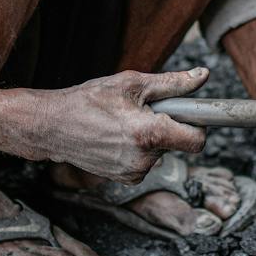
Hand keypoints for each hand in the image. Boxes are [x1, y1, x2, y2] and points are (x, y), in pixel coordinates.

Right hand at [37, 68, 209, 183]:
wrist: (52, 126)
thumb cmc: (89, 100)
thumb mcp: (132, 84)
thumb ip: (172, 84)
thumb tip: (202, 77)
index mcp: (149, 135)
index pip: (196, 141)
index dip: (198, 125)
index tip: (189, 114)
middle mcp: (144, 160)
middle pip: (176, 142)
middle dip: (166, 125)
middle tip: (140, 110)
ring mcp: (133, 172)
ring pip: (159, 151)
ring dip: (150, 137)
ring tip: (122, 123)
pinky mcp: (124, 178)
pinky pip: (145, 160)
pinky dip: (138, 148)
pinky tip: (116, 137)